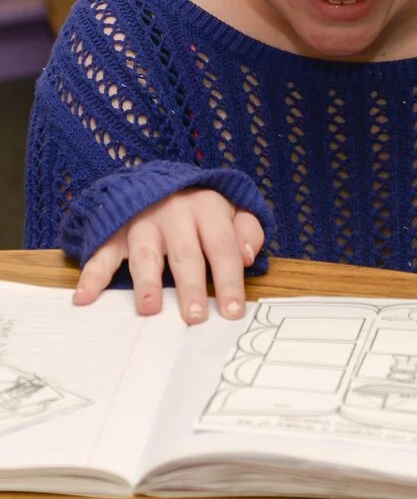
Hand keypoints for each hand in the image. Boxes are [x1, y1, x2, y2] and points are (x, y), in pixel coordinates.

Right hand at [73, 188, 264, 323]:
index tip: (232, 312)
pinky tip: (85, 296)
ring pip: (145, 254)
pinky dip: (92, 274)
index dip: (229, 280)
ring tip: (150, 309)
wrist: (158, 181)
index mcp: (207, 207)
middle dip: (191, 287)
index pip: (222, 247)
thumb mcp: (234, 209)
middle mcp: (174, 212)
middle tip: (195, 317)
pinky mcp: (115, 231)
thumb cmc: (202, 209)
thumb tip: (248, 256)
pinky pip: (102, 253)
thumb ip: (248, 230)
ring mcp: (142, 221)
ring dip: (146, 282)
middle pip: (185, 254)